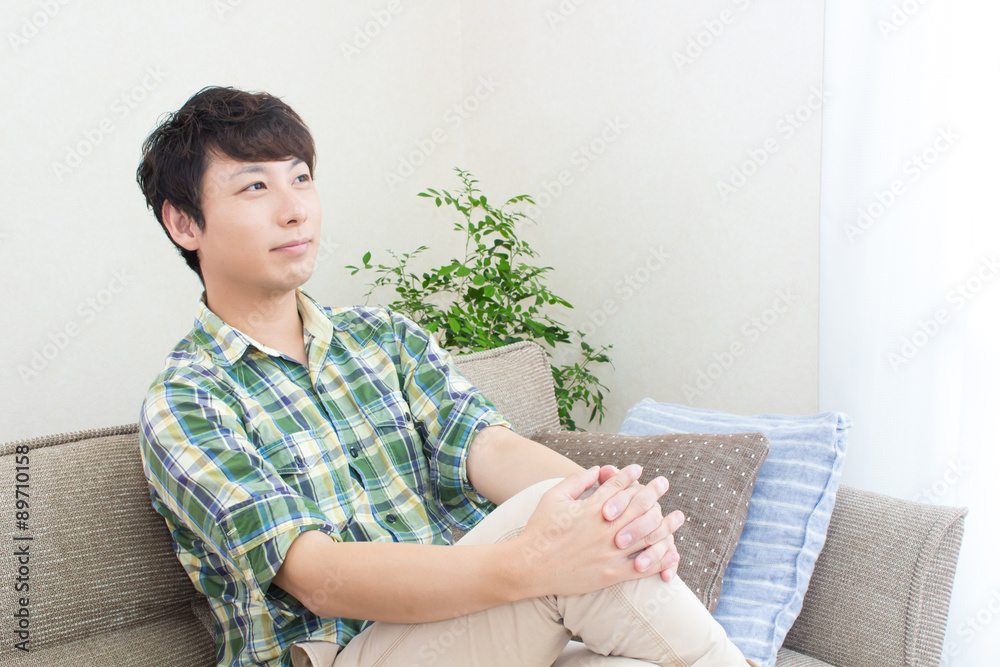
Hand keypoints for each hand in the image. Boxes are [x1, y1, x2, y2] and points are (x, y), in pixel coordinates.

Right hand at [515, 466, 679, 597]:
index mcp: (591, 509)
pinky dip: (660, 558)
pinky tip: (670, 551)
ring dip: (665, 524)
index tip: (638, 469)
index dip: (630, 475)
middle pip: (638, 506)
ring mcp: (610, 553)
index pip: (618, 486)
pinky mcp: (611, 575)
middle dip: (653, 492)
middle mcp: (604, 529)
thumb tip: (597, 470)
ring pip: (647, 536)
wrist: (529, 568)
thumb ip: (576, 481)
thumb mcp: (553, 498)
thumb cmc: (539, 530)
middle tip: (663, 483)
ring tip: (677, 516)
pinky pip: (643, 566)